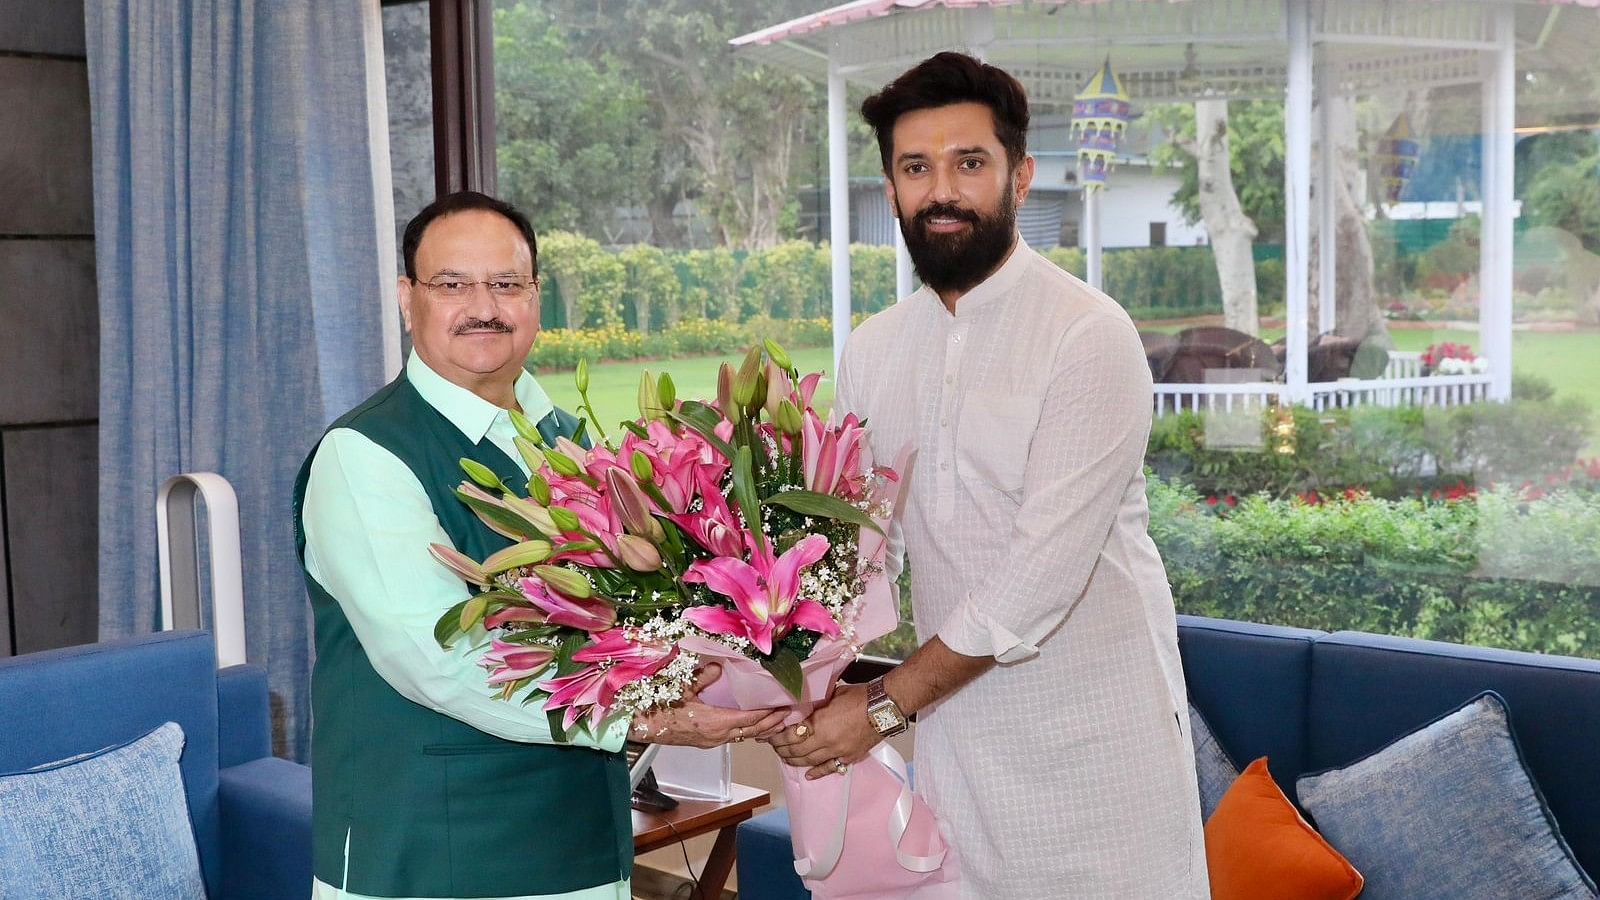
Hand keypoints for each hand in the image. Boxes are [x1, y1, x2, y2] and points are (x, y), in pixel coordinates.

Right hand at [632, 663, 787, 748]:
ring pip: (745, 737)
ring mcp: (712, 741)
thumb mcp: (681, 689)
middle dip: (772, 723)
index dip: (768, 713)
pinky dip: (749, 731)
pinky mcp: (707, 742)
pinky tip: (755, 726)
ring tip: (779, 721)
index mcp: (713, 723)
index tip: (783, 705)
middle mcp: (717, 736)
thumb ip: (702, 678)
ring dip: (763, 729)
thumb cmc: (659, 708)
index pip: (749, 719)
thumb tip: (718, 666)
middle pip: (752, 732)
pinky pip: (735, 738)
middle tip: (790, 713)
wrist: (642, 727)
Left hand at [765, 682, 880, 778]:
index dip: (778, 737)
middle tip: (775, 747)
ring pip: (810, 762)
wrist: (883, 706)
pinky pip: (830, 768)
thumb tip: (802, 706)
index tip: (771, 735)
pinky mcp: (849, 757)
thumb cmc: (859, 696)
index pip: (790, 735)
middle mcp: (826, 741)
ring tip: (786, 758)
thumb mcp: (831, 695)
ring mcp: (838, 751)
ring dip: (795, 761)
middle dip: (782, 750)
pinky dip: (817, 773)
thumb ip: (815, 705)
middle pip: (797, 751)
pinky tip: (809, 775)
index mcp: (819, 723)